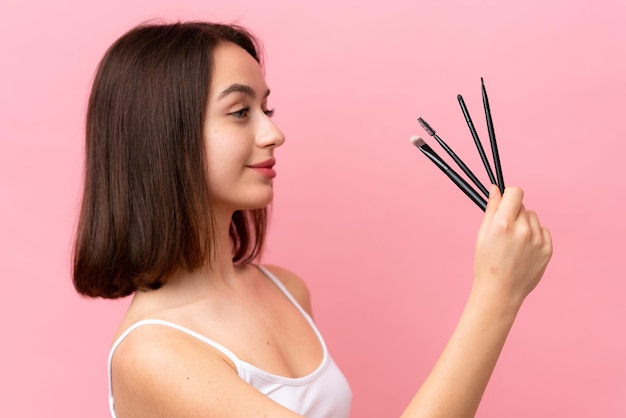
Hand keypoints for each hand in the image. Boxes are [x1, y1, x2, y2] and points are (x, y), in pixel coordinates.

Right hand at [473, 185, 552, 306]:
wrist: (500, 292)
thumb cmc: (486, 264)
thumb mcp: (482, 235)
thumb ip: (491, 209)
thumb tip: (496, 189)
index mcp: (502, 224)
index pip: (515, 192)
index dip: (509, 195)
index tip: (505, 203)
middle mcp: (522, 230)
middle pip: (522, 206)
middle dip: (514, 213)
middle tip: (505, 232)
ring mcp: (537, 240)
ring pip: (533, 217)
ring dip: (525, 223)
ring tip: (514, 242)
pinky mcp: (547, 249)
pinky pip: (543, 230)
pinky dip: (534, 235)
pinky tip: (524, 249)